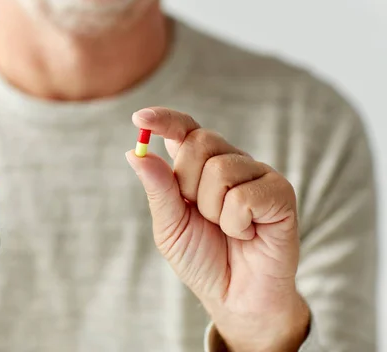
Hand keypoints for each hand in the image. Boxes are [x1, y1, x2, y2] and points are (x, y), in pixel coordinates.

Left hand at [126, 108, 309, 351]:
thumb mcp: (170, 226)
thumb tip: (134, 153)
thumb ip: (158, 189)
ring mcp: (257, 175)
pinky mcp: (280, 192)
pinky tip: (246, 234)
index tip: (140, 118)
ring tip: (226, 229)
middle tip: (201, 215)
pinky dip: (236, 223)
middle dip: (188, 185)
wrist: (235, 297)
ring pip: (221, 170)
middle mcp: (230, 162)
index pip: (184, 129)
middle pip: (199, 142)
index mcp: (200, 167)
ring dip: (213, 210)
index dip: (164, 119)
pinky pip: (244, 195)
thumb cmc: (203, 258)